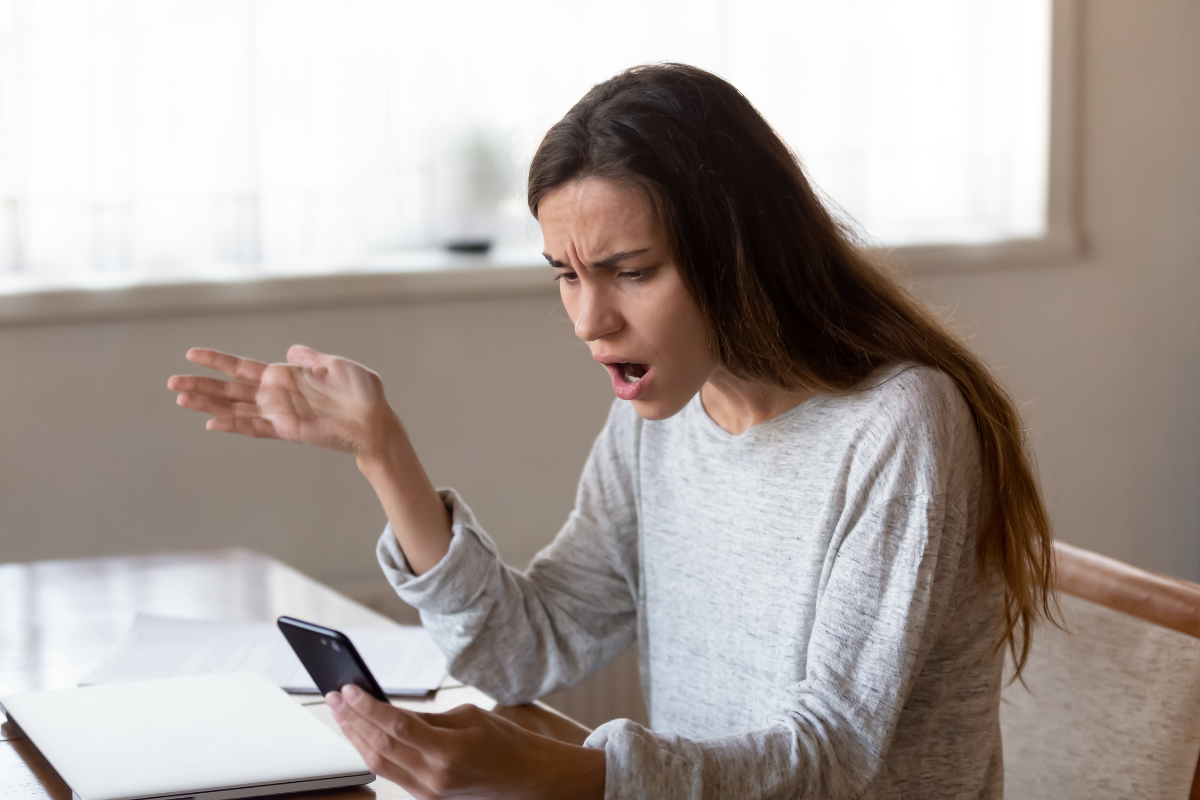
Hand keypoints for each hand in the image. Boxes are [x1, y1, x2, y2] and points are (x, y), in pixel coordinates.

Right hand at [168, 346, 398, 456]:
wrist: (377, 420)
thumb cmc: (361, 393)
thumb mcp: (335, 365)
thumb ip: (310, 359)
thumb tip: (291, 351)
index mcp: (284, 376)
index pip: (242, 367)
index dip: (217, 360)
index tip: (190, 354)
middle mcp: (276, 396)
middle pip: (230, 389)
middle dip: (201, 385)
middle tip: (171, 382)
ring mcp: (280, 414)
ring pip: (235, 409)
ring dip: (208, 405)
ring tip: (181, 399)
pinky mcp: (288, 430)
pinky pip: (255, 428)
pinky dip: (234, 425)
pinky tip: (212, 422)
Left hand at [326, 685, 605, 799]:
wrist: (527, 778)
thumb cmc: (505, 742)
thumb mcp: (467, 716)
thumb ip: (425, 717)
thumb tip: (388, 710)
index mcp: (448, 751)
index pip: (396, 726)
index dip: (368, 707)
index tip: (349, 689)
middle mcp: (433, 777)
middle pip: (380, 746)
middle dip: (353, 720)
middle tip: (335, 697)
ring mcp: (428, 792)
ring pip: (378, 763)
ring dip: (356, 737)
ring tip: (341, 713)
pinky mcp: (426, 798)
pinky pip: (390, 772)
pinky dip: (372, 751)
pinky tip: (362, 734)